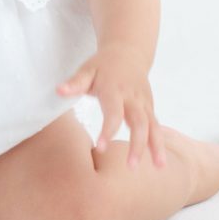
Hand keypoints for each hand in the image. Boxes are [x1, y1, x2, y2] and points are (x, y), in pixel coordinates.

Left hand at [57, 43, 166, 169]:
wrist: (128, 51)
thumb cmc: (102, 65)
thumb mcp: (87, 70)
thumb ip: (75, 82)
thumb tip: (59, 90)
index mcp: (114, 89)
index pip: (113, 112)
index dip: (108, 130)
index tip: (100, 148)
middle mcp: (132, 97)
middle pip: (139, 122)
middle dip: (137, 144)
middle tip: (131, 167)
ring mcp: (144, 102)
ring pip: (153, 125)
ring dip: (156, 146)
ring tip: (159, 167)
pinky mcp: (150, 106)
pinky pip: (156, 126)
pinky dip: (159, 142)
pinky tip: (159, 161)